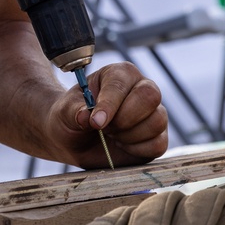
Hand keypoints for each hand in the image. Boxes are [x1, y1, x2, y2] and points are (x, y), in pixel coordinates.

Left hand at [47, 62, 168, 169]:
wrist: (75, 139)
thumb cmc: (73, 116)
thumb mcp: (65, 111)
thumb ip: (74, 111)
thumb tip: (86, 117)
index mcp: (119, 74)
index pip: (121, 84)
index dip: (109, 105)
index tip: (95, 122)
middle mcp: (142, 88)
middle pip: (150, 96)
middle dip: (124, 119)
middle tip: (104, 128)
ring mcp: (153, 112)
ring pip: (157, 121)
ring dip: (128, 136)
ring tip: (111, 135)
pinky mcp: (158, 137)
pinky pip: (158, 145)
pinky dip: (137, 150)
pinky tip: (122, 145)